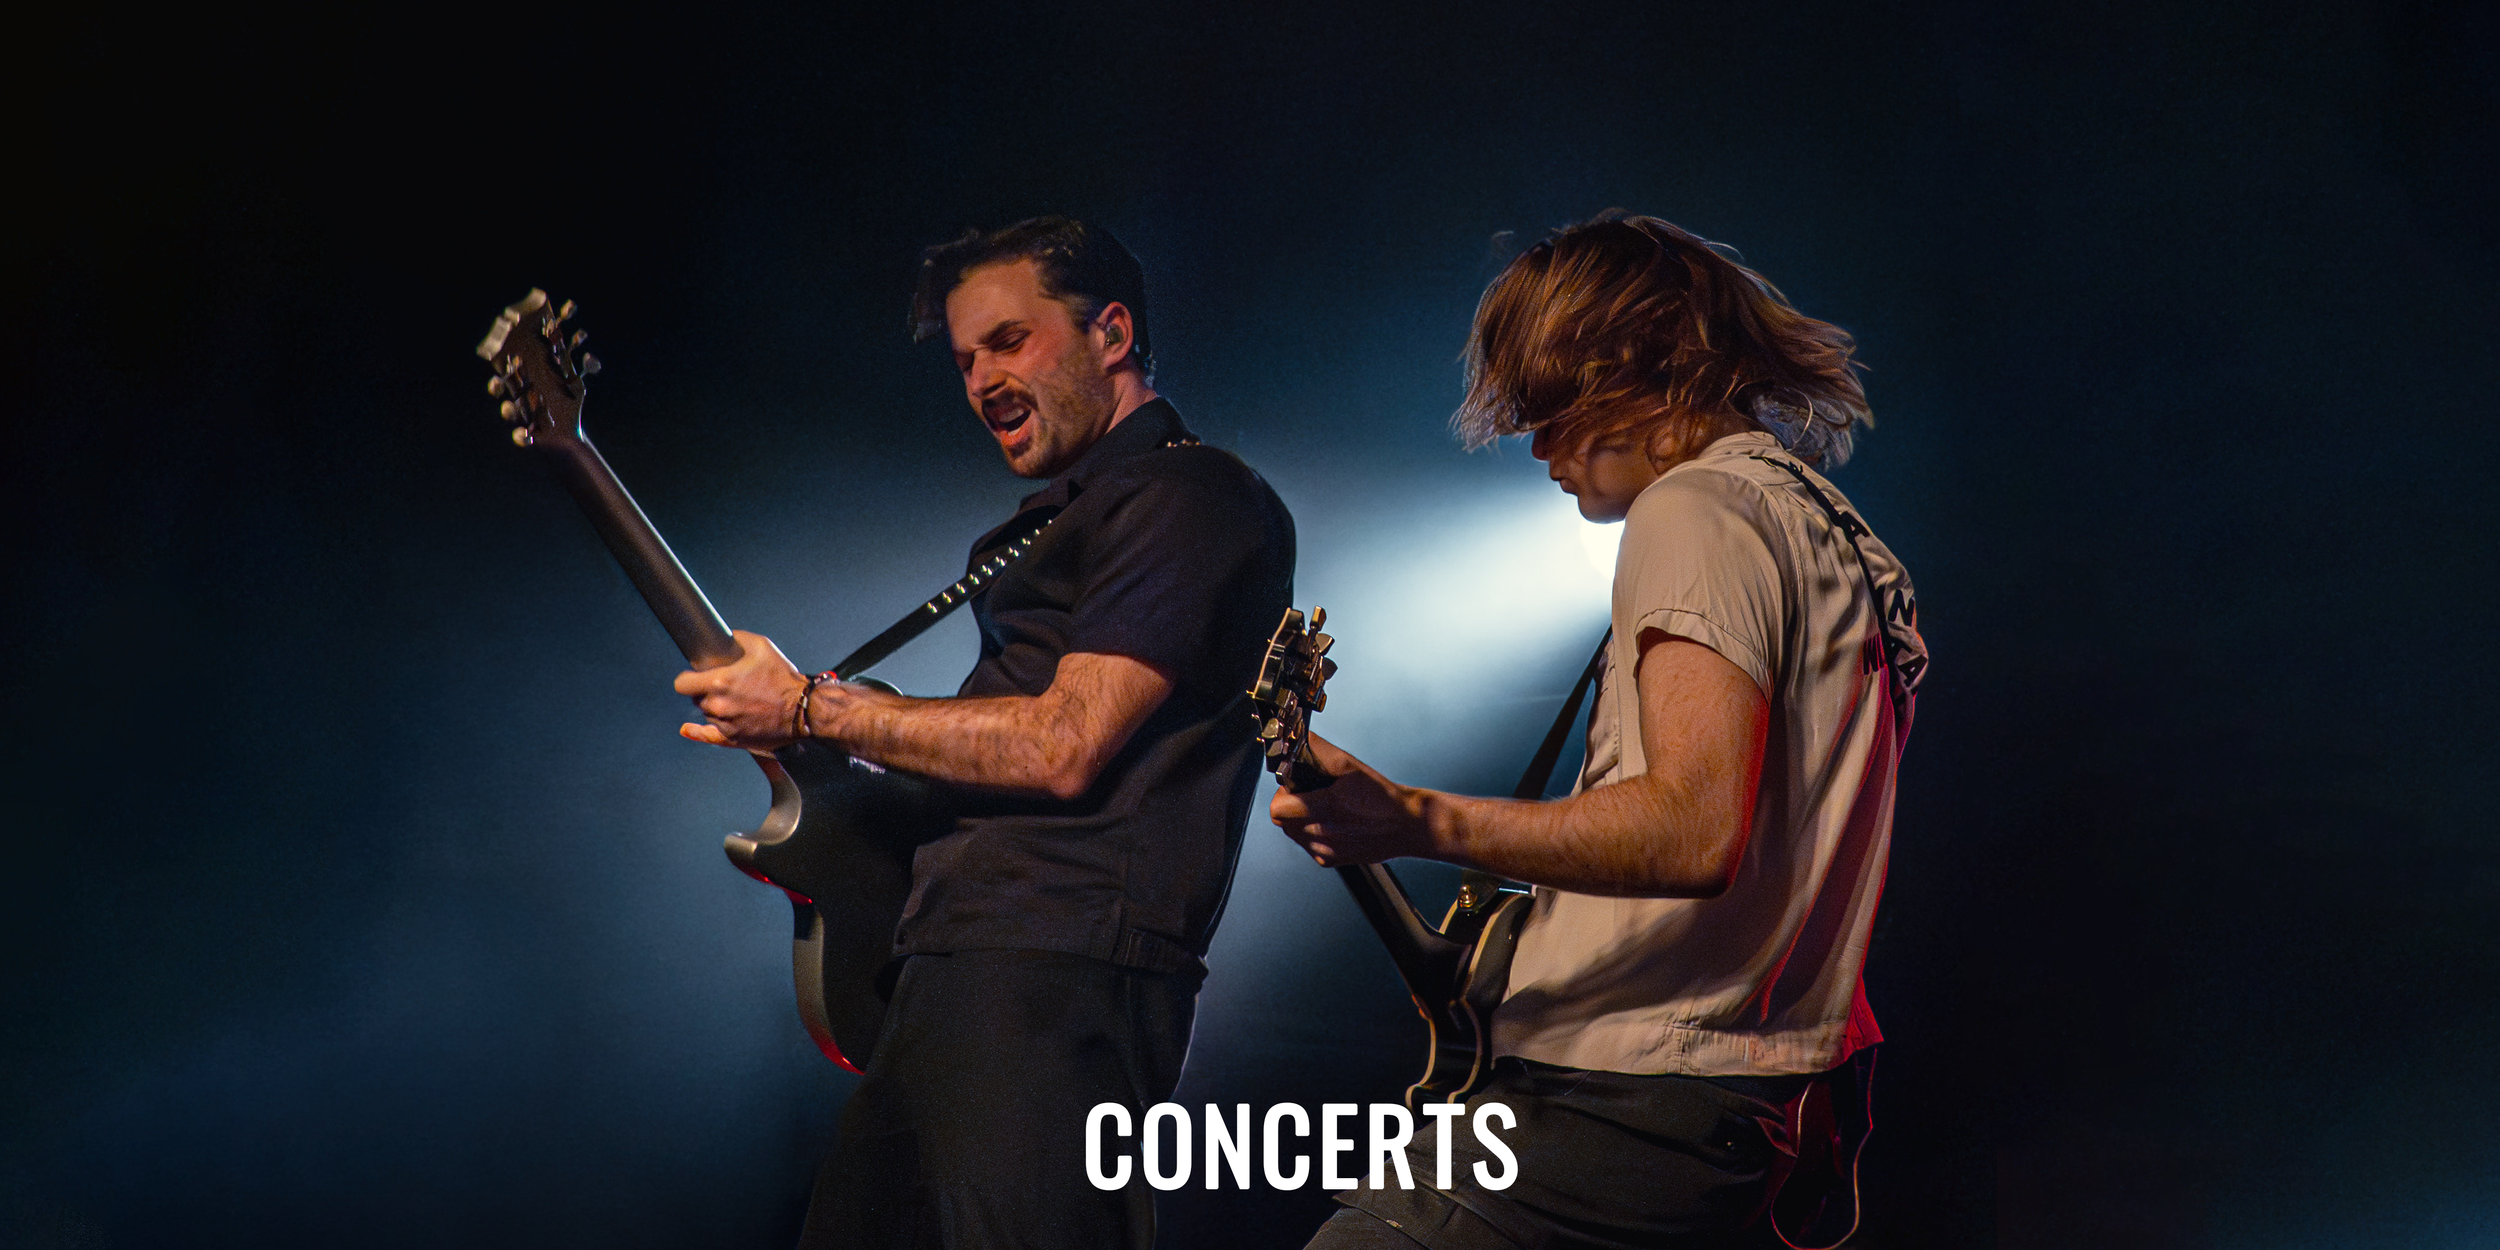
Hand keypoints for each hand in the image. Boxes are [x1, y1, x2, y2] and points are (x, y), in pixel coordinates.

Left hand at [674, 629, 806, 750]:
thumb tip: (722, 639)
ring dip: (715, 707)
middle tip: (725, 686)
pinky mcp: (735, 739)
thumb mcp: (761, 646)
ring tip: (736, 700)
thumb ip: (735, 639)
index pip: (682, 684)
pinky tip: (688, 729)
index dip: (688, 677)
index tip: (694, 676)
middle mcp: (718, 706)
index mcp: (720, 683)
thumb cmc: (784, 679)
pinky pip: (710, 736)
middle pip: (696, 698)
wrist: (803, 708)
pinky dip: (699, 732)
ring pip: (707, 714)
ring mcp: (725, 725)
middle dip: (706, 691)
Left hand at [1268, 733, 1437, 866]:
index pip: (1278, 809)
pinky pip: (1308, 845)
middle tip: (1313, 794)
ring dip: (1301, 820)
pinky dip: (1313, 833)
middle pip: (1283, 821)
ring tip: (1326, 809)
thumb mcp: (1350, 765)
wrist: (1408, 825)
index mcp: (1326, 810)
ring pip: (1294, 834)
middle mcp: (1322, 835)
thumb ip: (1318, 750)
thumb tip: (1297, 739)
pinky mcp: (1330, 860)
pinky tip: (1333, 823)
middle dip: (1292, 805)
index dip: (1284, 794)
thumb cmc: (1383, 797)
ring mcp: (1325, 851)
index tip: (1298, 786)